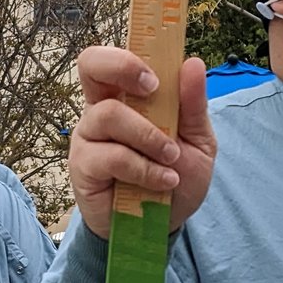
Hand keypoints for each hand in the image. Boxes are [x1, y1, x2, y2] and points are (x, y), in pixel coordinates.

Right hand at [70, 47, 216, 238]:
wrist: (162, 226)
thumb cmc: (176, 176)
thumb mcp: (198, 141)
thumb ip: (194, 105)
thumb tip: (192, 63)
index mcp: (127, 96)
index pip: (111, 58)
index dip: (127, 56)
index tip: (156, 78)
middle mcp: (101, 110)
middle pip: (90, 64)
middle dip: (122, 68)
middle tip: (153, 90)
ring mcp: (89, 138)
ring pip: (109, 115)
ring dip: (149, 136)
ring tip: (172, 159)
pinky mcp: (84, 168)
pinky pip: (111, 157)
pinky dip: (144, 168)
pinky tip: (163, 181)